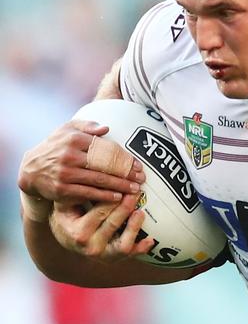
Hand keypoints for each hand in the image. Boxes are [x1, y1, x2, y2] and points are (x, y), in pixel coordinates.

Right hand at [18, 120, 143, 202]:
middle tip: (141, 178)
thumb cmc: (56, 147)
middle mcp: (69, 156)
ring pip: (99, 180)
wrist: (31, 170)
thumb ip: (87, 125)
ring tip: (134, 189)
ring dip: (119, 186)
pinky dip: (104, 196)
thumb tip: (106, 128)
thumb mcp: (67, 130)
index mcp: (74, 139)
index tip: (137, 165)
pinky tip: (118, 197)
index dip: (124, 157)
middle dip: (126, 173)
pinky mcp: (62, 189)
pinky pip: (88, 193)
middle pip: (105, 165)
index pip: (105, 149)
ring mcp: (65, 173)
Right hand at [50, 194, 152, 261]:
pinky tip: (150, 239)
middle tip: (135, 191)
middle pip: (113, 225)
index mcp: (78, 233)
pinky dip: (141, 248)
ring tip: (140, 212)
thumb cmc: (68, 215)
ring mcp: (103, 255)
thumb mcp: (66, 203)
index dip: (112, 196)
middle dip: (125, 206)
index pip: (99, 212)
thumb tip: (94, 173)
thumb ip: (78, 192)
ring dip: (134, 228)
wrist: (66, 237)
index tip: (122, 184)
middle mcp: (90, 246)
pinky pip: (130, 255)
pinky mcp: (114, 258)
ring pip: (123, 244)